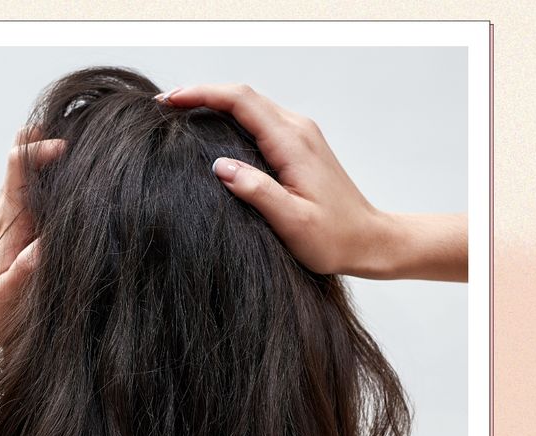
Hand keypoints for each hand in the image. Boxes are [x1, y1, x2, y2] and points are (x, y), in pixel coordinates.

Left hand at [0, 127, 65, 346]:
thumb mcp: (5, 298)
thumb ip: (22, 273)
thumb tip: (43, 247)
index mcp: (9, 222)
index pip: (18, 169)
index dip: (40, 150)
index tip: (64, 148)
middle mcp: (8, 211)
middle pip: (21, 156)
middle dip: (44, 137)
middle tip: (77, 132)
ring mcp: (10, 216)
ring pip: (26, 169)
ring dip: (46, 153)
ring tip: (80, 147)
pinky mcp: (14, 225)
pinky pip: (31, 188)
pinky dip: (47, 174)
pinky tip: (70, 177)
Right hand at [157, 84, 465, 281]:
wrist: (370, 241)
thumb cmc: (334, 238)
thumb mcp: (292, 222)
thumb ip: (257, 192)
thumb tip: (220, 166)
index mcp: (292, 143)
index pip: (241, 101)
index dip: (202, 95)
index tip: (169, 101)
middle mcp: (298, 130)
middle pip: (243, 95)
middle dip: (202, 94)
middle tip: (165, 106)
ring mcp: (301, 135)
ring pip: (251, 105)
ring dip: (216, 104)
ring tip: (181, 115)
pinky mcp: (300, 146)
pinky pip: (260, 119)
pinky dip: (232, 117)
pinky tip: (213, 133)